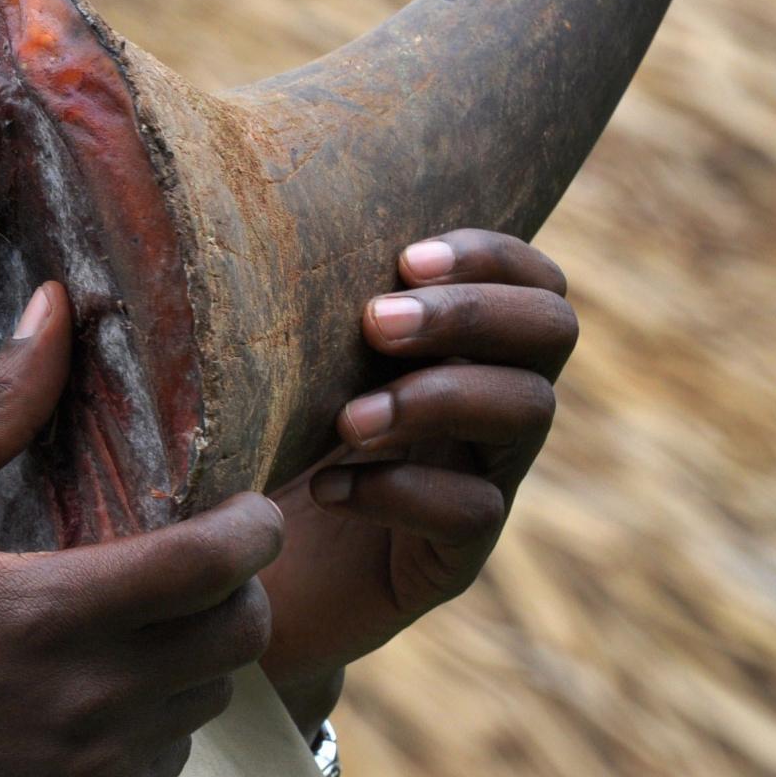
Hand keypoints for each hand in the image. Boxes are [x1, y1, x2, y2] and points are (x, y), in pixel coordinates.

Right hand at [0, 281, 281, 776]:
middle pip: (241, 639)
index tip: (247, 508)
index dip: (254, 528)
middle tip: (200, 562)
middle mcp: (86, 703)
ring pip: (210, 704)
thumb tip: (55, 306)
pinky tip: (90, 697)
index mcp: (45, 611)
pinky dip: (152, 727)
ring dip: (192, 658)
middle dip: (240, 590)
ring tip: (133, 625)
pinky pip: (168, 766)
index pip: (213, 566)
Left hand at [259, 230, 576, 726]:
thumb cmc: (238, 446)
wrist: (223, 581)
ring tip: (348, 419)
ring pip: (526, 413)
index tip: (404, 258)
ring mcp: (479, 480)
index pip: (530, 278)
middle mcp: (482, 404)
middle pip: (552, 330)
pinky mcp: (452, 558)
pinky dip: (404, 490)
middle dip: (470, 314)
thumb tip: (229, 195)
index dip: (489, 257)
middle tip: (374, 324)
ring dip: (437, 397)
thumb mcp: (264, 362)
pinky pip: (473, 511)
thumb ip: (281, 294)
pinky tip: (331, 488)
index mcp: (452, 344)